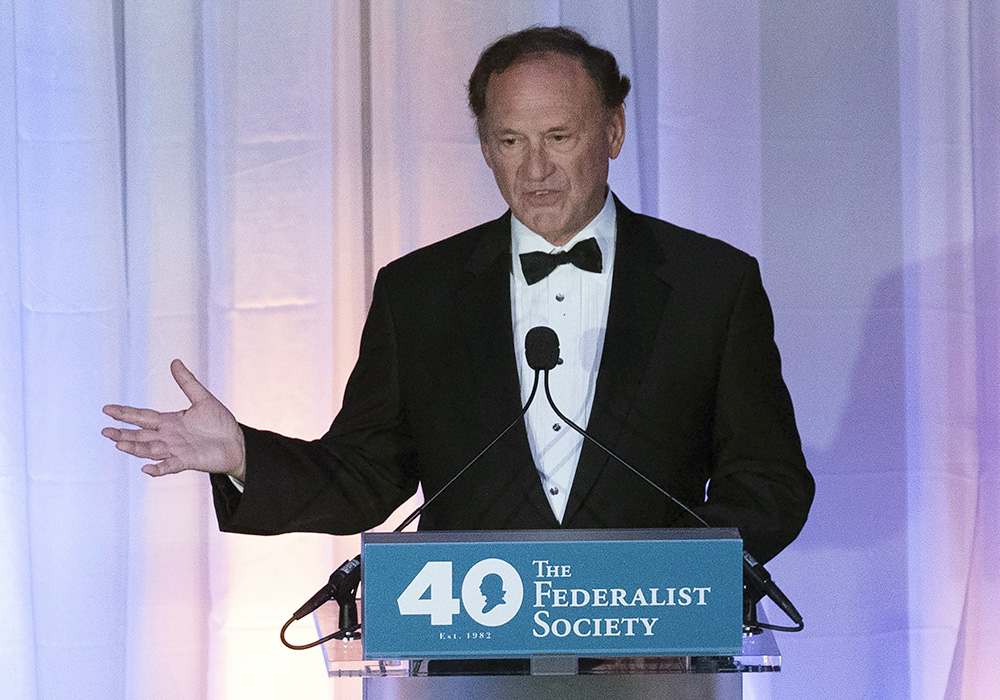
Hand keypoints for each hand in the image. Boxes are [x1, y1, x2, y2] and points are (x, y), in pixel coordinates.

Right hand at [102, 359, 246, 480]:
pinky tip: (146, 468)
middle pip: (141, 435)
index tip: (107, 409)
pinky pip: (170, 466)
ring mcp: (176, 450)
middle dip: (123, 433)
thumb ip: (187, 382)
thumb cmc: (220, 422)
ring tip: (119, 444)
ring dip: (135, 448)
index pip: (142, 417)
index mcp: (170, 421)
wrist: (237, 442)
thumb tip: (175, 362)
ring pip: (150, 450)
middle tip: (104, 432)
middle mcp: (169, 437)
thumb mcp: (203, 399)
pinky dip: (158, 468)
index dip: (125, 413)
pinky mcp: (187, 461)